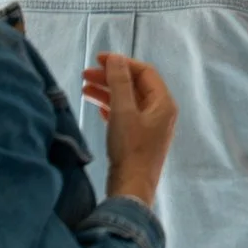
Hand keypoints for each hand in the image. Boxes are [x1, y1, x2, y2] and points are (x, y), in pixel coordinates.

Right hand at [83, 52, 177, 207]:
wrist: (131, 188)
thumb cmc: (130, 148)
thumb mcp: (123, 111)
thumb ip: (119, 82)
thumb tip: (116, 58)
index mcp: (163, 102)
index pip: (144, 72)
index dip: (121, 63)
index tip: (98, 59)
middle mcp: (161, 112)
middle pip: (135, 85)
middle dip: (110, 77)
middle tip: (85, 74)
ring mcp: (151, 126)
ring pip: (128, 100)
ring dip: (107, 92)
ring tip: (84, 88)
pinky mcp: (139, 139)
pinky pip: (125, 115)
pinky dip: (110, 107)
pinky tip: (95, 105)